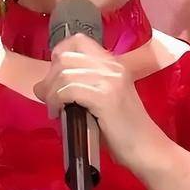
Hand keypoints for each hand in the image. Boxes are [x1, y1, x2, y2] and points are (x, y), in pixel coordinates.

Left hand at [33, 34, 165, 171]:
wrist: (147, 149)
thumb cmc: (123, 130)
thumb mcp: (103, 99)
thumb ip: (79, 86)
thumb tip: (42, 86)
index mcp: (113, 64)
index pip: (78, 40)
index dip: (60, 52)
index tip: (53, 74)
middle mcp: (112, 66)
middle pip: (66, 57)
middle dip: (50, 77)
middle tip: (49, 97)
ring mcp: (110, 81)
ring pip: (65, 73)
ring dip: (51, 92)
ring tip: (53, 108)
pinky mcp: (105, 98)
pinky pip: (69, 90)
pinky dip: (56, 101)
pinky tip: (57, 113)